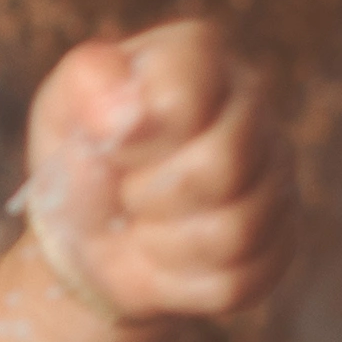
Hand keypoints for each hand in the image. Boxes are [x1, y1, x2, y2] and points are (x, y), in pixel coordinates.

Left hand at [17, 18, 291, 324]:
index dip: (136, 138)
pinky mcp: (280, 243)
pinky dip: (182, 283)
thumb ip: (86, 84)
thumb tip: (126, 111)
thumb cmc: (82, 161)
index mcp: (197, 57)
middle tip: (127, 192)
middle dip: (150, 195)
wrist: (90, 239)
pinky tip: (167, 258)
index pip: (186, 94)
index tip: (111, 146)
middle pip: (223, 165)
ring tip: (144, 225)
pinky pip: (238, 281)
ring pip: (234, 231)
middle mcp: (251, 107)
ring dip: (162, 243)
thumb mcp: (62, 110)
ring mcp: (276, 176)